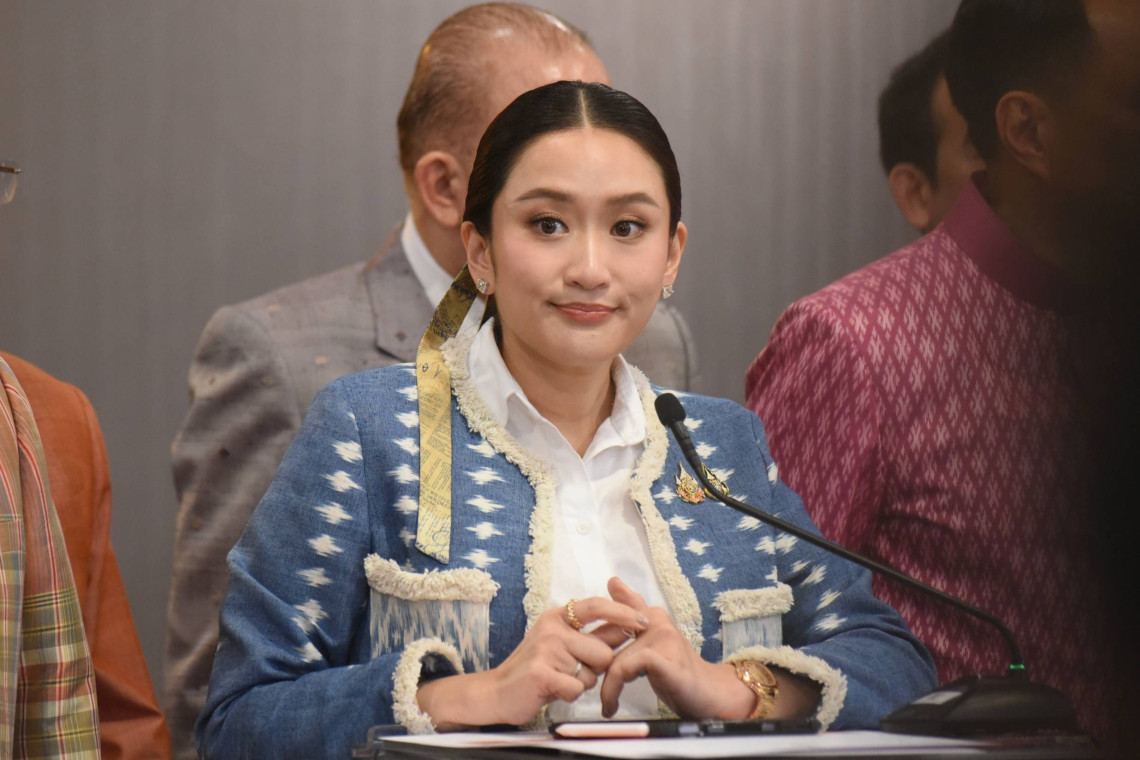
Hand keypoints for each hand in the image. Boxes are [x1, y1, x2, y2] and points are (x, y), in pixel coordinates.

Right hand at [417, 595, 646, 727]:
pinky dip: (569, 695)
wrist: (496, 692)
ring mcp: (546, 649)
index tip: (644, 620)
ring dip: (583, 682)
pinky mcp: (542, 672)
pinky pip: (577, 688)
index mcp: (558, 616)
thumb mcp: (561, 644)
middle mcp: (552, 627)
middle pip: (603, 651)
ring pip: (593, 671)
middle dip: (597, 668)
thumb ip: (590, 636)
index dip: (623, 612)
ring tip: (561, 680)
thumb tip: (627, 626)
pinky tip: (553, 690)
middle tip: (573, 672)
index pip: (597, 606)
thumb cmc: (535, 669)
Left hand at [598, 577, 754, 719]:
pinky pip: (627, 668)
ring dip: (606, 687)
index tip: (595, 632)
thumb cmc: (679, 671)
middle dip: (598, 668)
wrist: (711, 694)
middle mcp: (657, 623)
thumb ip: (634, 615)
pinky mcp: (665, 661)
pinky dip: (614, 689)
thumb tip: (612, 581)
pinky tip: (612, 706)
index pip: (623, 608)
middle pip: (611, 642)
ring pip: (616, 660)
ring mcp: (663, 640)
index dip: (603, 621)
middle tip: (594, 689)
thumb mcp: (652, 641)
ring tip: (607, 705)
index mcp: (653, 617)